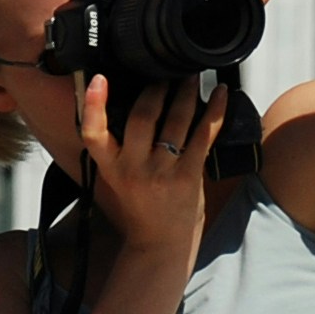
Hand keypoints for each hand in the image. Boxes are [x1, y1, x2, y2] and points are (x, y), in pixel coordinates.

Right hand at [76, 73, 226, 256]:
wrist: (161, 244)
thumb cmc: (140, 207)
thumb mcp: (117, 179)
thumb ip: (119, 147)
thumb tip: (132, 104)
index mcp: (110, 168)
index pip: (93, 133)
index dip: (93, 104)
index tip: (98, 78)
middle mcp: (133, 169)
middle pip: (142, 116)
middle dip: (157, 87)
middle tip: (166, 69)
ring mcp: (162, 173)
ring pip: (175, 120)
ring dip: (186, 91)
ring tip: (192, 75)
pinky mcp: (189, 176)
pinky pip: (203, 135)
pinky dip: (214, 111)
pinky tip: (222, 94)